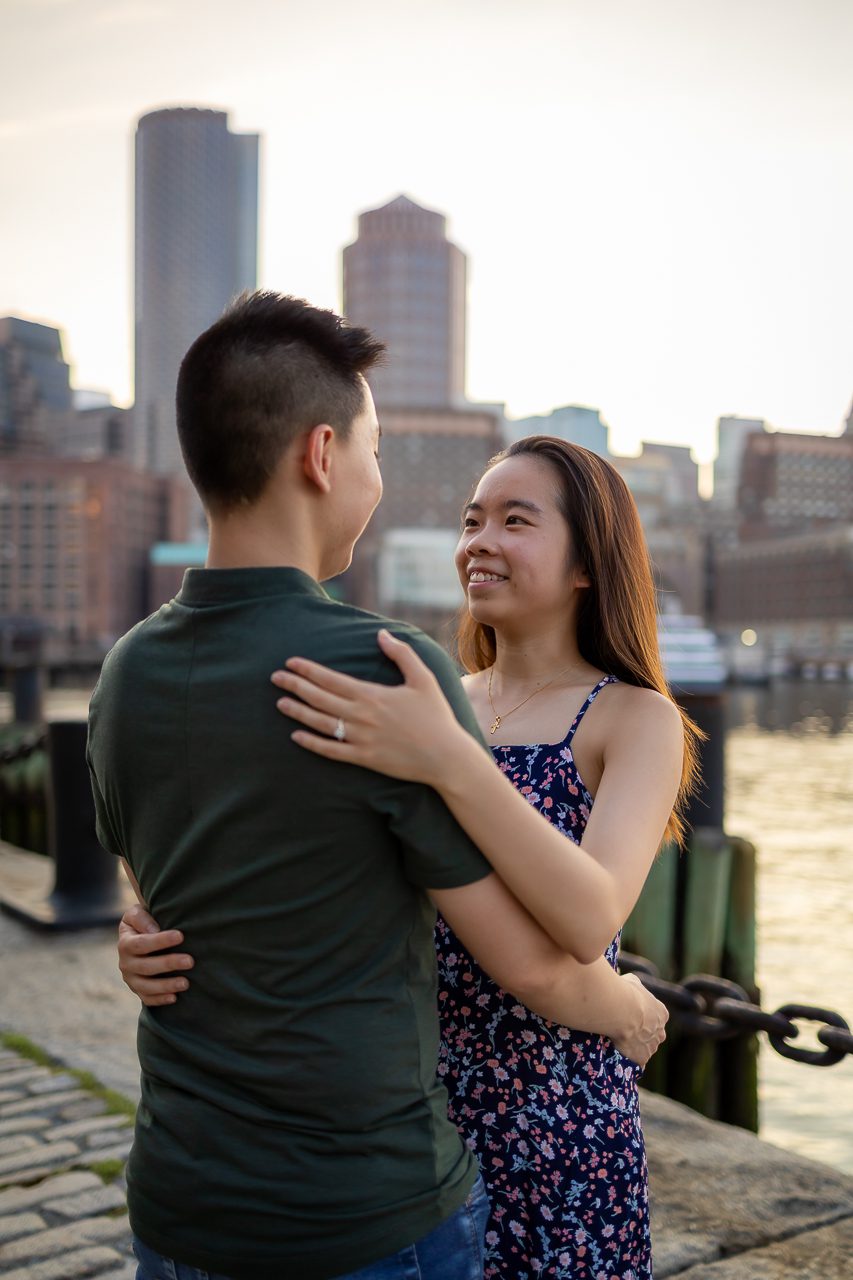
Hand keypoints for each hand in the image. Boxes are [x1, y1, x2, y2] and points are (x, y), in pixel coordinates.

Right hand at [118, 904, 193, 1007]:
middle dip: (169, 964)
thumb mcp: (136, 913)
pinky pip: (147, 999)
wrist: (138, 937)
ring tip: (186, 983)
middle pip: (146, 967)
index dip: (160, 940)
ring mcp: (131, 979)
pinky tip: (175, 998)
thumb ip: (142, 918)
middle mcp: (125, 964)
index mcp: (125, 943)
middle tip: (190, 961)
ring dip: (166, 986)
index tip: (181, 936)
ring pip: (146, 987)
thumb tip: (154, 930)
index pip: (142, 943)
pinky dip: (160, 1000)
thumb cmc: (143, 922)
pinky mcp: (138, 990)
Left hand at [270, 629, 470, 787]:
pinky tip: (296, 736)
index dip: (308, 670)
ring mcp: (360, 739)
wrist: (446, 756)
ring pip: (320, 723)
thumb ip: (401, 654)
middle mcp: (361, 716)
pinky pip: (330, 751)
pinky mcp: (363, 759)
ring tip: (280, 702)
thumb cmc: (436, 716)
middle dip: (295, 686)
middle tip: (275, 678)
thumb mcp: (423, 678)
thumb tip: (381, 634)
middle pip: (319, 698)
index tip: (290, 662)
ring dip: (298, 712)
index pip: (331, 679)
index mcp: (372, 694)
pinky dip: (311, 743)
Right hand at [612, 973, 667, 1066]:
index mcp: (662, 1014)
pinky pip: (637, 1061)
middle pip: (653, 1036)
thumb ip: (635, 987)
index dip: (643, 1018)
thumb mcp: (633, 982)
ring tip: (618, 1041)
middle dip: (642, 1034)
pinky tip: (618, 1054)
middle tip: (624, 1029)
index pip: (656, 1018)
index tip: (631, 1016)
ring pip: (645, 1049)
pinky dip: (629, 1059)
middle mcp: (661, 1032)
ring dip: (635, 1047)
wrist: (620, 1010)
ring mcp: (652, 1047)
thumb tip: (630, 984)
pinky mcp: (642, 1058)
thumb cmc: (625, 993)